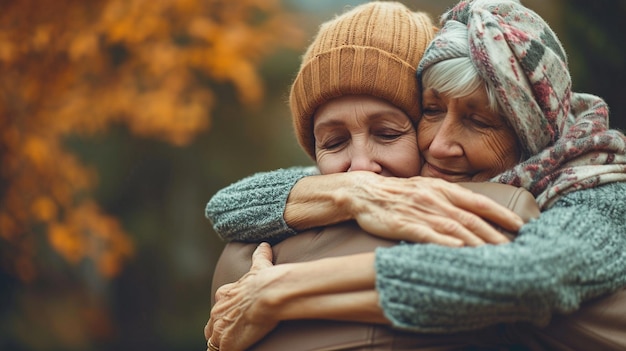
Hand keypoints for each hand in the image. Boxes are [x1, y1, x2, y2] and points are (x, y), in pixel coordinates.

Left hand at [205, 243, 278, 350]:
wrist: (268, 292)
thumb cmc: (265, 280)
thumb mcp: (259, 265)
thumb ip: (259, 256)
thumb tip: (264, 245)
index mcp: (225, 294)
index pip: (219, 308)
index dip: (225, 314)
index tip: (234, 317)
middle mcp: (218, 311)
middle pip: (212, 326)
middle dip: (219, 330)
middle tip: (230, 335)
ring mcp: (221, 328)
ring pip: (213, 341)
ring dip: (219, 343)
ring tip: (229, 345)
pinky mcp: (227, 342)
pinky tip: (234, 350)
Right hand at [340, 173, 523, 246]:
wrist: (363, 192)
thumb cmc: (397, 194)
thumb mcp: (426, 189)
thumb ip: (448, 199)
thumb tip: (473, 212)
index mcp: (442, 189)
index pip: (478, 202)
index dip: (500, 214)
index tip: (520, 226)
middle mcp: (435, 199)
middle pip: (471, 219)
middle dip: (495, 235)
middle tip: (517, 250)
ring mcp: (420, 212)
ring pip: (455, 229)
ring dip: (477, 243)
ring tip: (496, 257)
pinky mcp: (403, 224)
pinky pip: (427, 235)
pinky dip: (444, 243)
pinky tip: (459, 251)